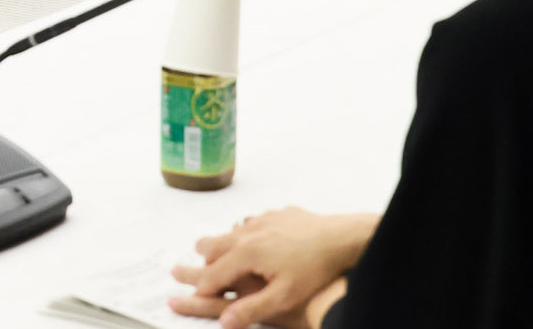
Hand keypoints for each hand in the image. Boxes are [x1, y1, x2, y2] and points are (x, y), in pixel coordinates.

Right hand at [169, 208, 376, 327]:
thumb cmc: (314, 268)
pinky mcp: (277, 214)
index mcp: (246, 252)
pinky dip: (244, 234)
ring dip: (221, 246)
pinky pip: (251, 222)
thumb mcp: (283, 297)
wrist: (341, 238)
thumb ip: (251, 309)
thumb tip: (224, 321)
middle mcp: (249, 232)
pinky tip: (254, 242)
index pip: (212, 275)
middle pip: (212, 245)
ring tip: (219, 257)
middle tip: (192, 271)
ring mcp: (263, 220)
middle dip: (201, 261)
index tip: (194, 300)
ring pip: (230, 231)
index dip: (202, 290)